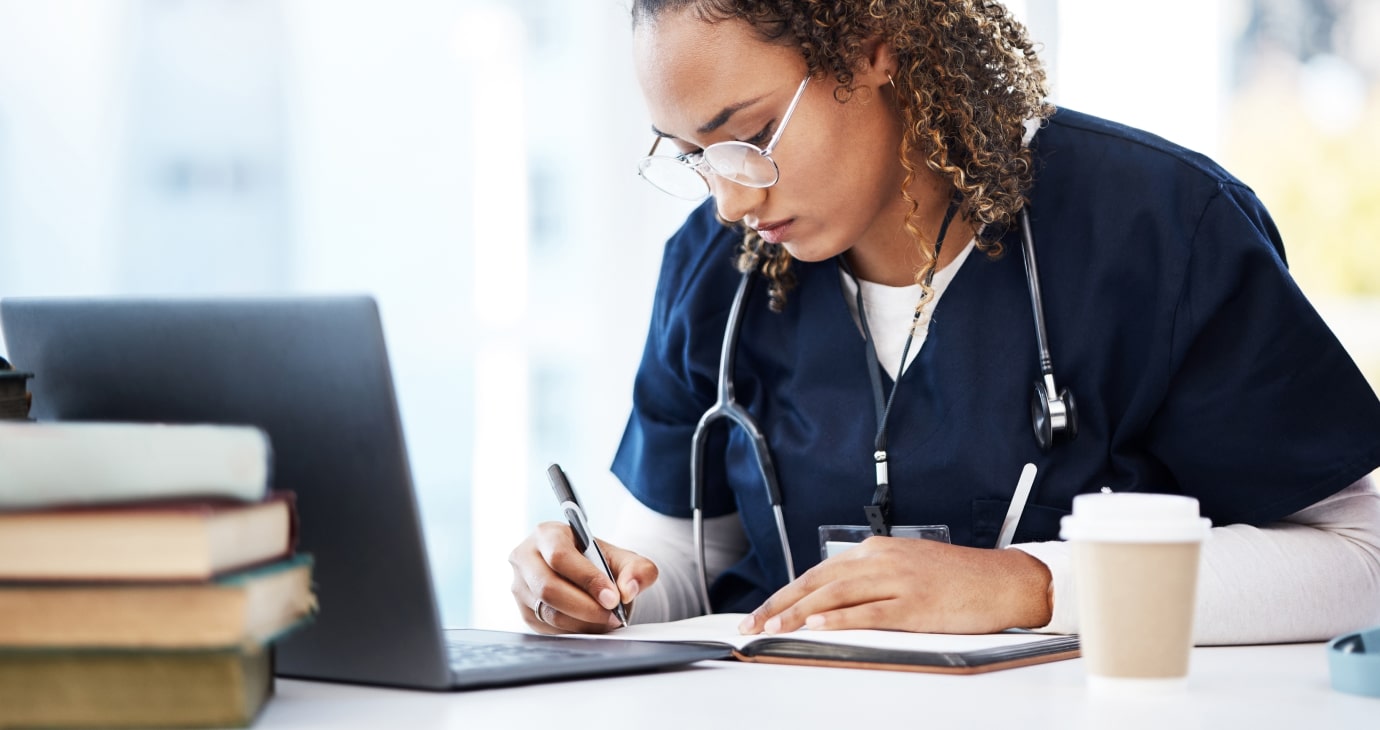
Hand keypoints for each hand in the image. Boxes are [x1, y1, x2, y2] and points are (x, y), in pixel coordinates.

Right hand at [508, 521, 658, 633]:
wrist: (588, 578)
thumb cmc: (602, 564)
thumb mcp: (626, 560)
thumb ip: (638, 570)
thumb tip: (628, 590)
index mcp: (548, 534)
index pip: (560, 556)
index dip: (587, 579)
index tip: (613, 597)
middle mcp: (526, 557)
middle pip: (548, 588)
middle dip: (585, 607)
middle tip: (612, 616)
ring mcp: (520, 586)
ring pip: (548, 612)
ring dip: (582, 622)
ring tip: (606, 621)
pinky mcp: (524, 611)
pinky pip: (547, 628)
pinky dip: (573, 631)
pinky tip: (590, 625)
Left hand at [737, 537, 1051, 635]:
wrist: (1002, 580)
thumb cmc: (957, 579)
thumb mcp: (906, 567)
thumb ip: (871, 578)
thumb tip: (833, 600)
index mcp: (876, 550)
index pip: (818, 572)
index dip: (786, 592)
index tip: (763, 611)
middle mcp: (881, 559)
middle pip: (818, 581)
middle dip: (780, 603)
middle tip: (753, 623)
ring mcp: (897, 580)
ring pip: (835, 595)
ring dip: (799, 612)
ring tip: (773, 628)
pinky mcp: (914, 604)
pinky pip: (868, 612)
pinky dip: (839, 619)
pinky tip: (817, 626)